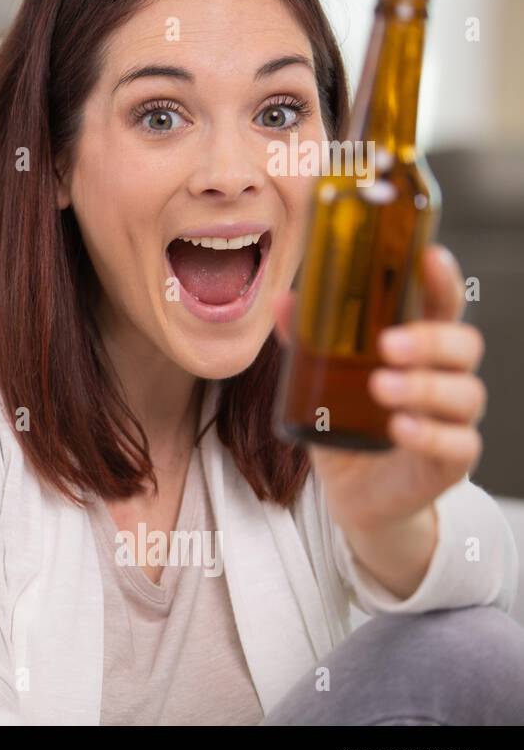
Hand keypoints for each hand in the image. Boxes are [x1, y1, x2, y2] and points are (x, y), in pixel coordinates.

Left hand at [273, 243, 485, 534]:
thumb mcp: (320, 380)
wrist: (354, 492)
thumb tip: (284, 299)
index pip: (442, 307)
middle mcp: (444, 379)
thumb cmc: (346, 423)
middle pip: (464, 346)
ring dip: (424, 386)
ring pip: (465, 393)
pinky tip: (399, 428)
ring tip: (381, 386)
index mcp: (419, 350)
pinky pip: (458, 445)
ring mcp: (451, 421)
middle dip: (430, 340)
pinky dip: (429, 434)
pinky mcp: (450, 462)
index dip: (441, 281)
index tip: (428, 257)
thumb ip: (306, 340)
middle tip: (388, 344)